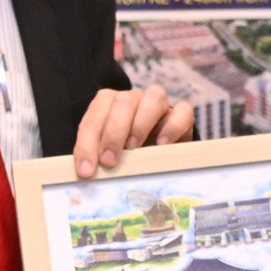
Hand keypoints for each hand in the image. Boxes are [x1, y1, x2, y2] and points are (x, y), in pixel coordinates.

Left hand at [73, 85, 194, 177]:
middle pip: (124, 101)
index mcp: (109, 104)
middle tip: (109, 161)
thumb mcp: (108, 156)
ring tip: (135, 149)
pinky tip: (162, 145)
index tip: (87, 170)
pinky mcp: (182, 116)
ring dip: (142, 123)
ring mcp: (159, 105)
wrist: (158, 157)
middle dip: (113, 132)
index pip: (95, 115)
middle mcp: (134, 99)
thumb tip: (86, 174)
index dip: (87, 143)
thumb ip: (97, 158)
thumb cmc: (126, 156)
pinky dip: (173, 126)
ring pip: (155, 97)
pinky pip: (183, 111)